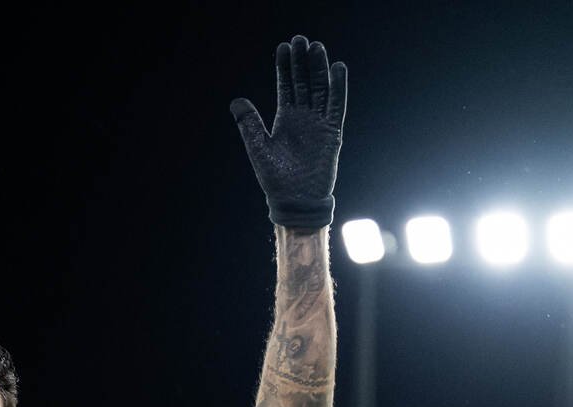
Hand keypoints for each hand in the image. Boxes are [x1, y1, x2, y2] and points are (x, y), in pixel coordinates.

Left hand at [231, 35, 346, 229]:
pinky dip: (337, 87)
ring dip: (318, 69)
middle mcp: (303, 116)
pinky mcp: (332, 131)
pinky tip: (337, 68)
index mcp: (285, 118)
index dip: (285, 67)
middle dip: (302, 62)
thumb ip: (249, 124)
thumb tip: (235, 100)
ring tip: (316, 48)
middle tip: (301, 40)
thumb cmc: (275, 178)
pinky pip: (336, 105)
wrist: (295, 201)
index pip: (286, 86)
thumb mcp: (258, 148)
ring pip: (320, 89)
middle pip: (303, 82)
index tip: (284, 47)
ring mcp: (318, 122)